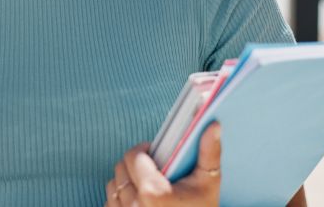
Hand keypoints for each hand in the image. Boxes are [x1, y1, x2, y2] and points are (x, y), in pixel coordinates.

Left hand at [105, 122, 221, 206]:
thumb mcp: (208, 183)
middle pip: (120, 168)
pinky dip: (121, 199)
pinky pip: (110, 204)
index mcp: (152, 192)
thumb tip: (213, 125)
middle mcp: (134, 206)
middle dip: (134, 164)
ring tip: (144, 184)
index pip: (133, 156)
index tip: (153, 152)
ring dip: (126, 181)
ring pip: (113, 185)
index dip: (143, 150)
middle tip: (151, 168)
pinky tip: (138, 201)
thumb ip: (209, 152)